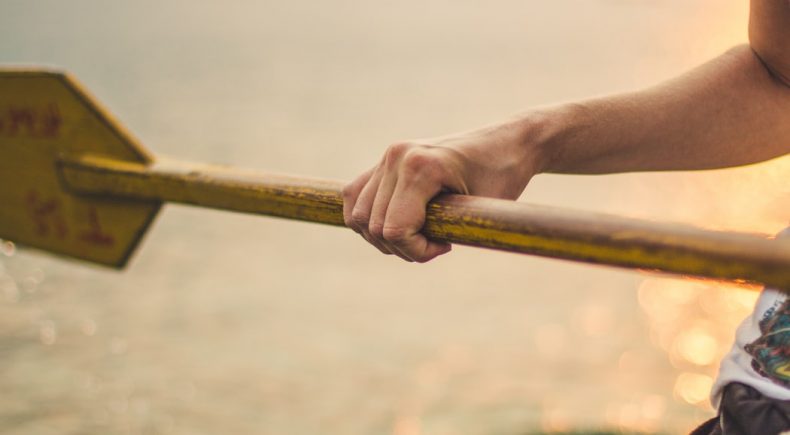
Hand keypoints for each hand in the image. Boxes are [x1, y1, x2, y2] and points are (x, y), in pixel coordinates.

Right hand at [343, 119, 543, 261]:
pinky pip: (356, 197)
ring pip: (358, 215)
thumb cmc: (502, 177)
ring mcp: (387, 157)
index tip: (446, 247)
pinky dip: (368, 219)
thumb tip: (402, 248)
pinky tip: (397, 225)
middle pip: (373, 226)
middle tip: (436, 244)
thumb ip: (438, 232)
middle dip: (403, 247)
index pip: (394, 230)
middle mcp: (396, 157)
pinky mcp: (384, 161)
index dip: (416, 251)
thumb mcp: (478, 211)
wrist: (508, 143)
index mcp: (420, 166)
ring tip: (418, 236)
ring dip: (383, 237)